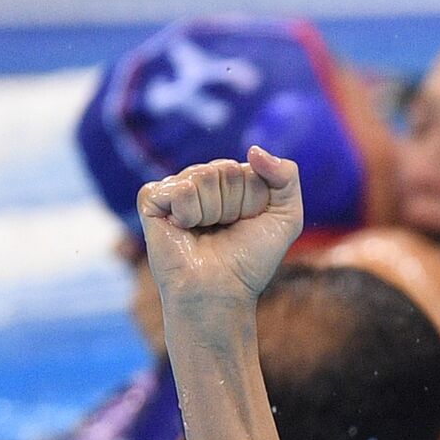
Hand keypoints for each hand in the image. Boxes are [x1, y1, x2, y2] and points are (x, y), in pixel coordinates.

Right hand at [137, 146, 303, 317]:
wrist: (220, 290)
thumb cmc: (251, 259)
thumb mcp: (287, 217)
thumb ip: (286, 177)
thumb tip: (253, 149)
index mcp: (235, 181)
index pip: (250, 168)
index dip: (255, 200)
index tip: (249, 224)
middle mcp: (206, 181)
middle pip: (225, 169)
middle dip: (233, 205)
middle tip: (226, 230)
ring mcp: (178, 188)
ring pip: (201, 176)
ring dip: (211, 211)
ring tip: (205, 232)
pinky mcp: (152, 199)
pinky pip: (175, 187)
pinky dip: (186, 211)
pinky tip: (183, 228)